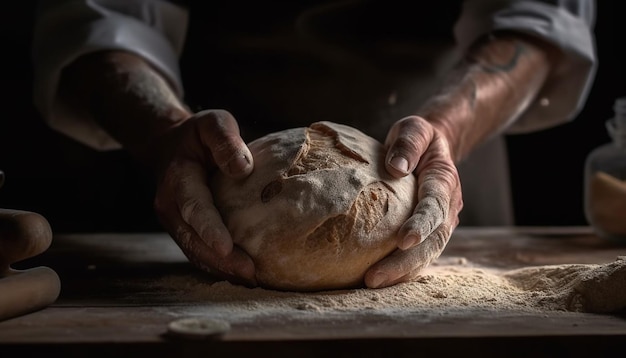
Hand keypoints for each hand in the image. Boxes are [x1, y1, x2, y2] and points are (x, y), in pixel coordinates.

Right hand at [152, 109, 256, 285]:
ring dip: (221, 269)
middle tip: (249, 273)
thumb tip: (243, 169)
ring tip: (251, 279)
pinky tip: (242, 275)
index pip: (194, 206)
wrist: (170, 147)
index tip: (226, 247)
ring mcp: (175, 222)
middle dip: (220, 260)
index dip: (209, 228)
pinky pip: (199, 253)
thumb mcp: (213, 123)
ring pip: (195, 252)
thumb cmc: (198, 135)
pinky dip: (218, 267)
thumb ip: (225, 140)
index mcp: (177, 179)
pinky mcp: (185, 231)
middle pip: (193, 239)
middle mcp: (170, 206)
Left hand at [365, 116, 462, 287]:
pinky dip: (401, 269)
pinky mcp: (428, 232)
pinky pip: (418, 254)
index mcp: (444, 182)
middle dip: (405, 262)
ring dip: (401, 271)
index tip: (404, 240)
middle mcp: (448, 207)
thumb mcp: (414, 129)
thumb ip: (408, 144)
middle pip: (432, 241)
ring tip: (371, 283)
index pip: (434, 207)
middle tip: (374, 277)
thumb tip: (396, 167)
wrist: (434, 146)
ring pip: (426, 254)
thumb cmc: (419, 137)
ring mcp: (440, 223)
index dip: (421, 224)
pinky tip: (377, 278)